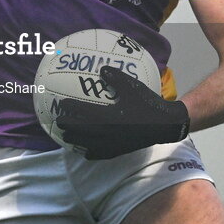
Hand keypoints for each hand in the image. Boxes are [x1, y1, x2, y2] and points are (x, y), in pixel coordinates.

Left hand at [56, 65, 189, 159]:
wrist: (165, 125)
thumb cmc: (148, 103)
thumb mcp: (133, 87)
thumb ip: (116, 78)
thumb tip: (102, 69)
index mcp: (109, 116)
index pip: (84, 112)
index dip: (71, 108)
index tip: (61, 104)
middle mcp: (108, 132)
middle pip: (81, 131)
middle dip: (68, 127)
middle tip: (58, 122)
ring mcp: (113, 144)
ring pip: (88, 144)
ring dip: (75, 141)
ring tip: (66, 138)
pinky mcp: (119, 151)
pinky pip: (100, 154)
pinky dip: (90, 153)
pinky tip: (86, 151)